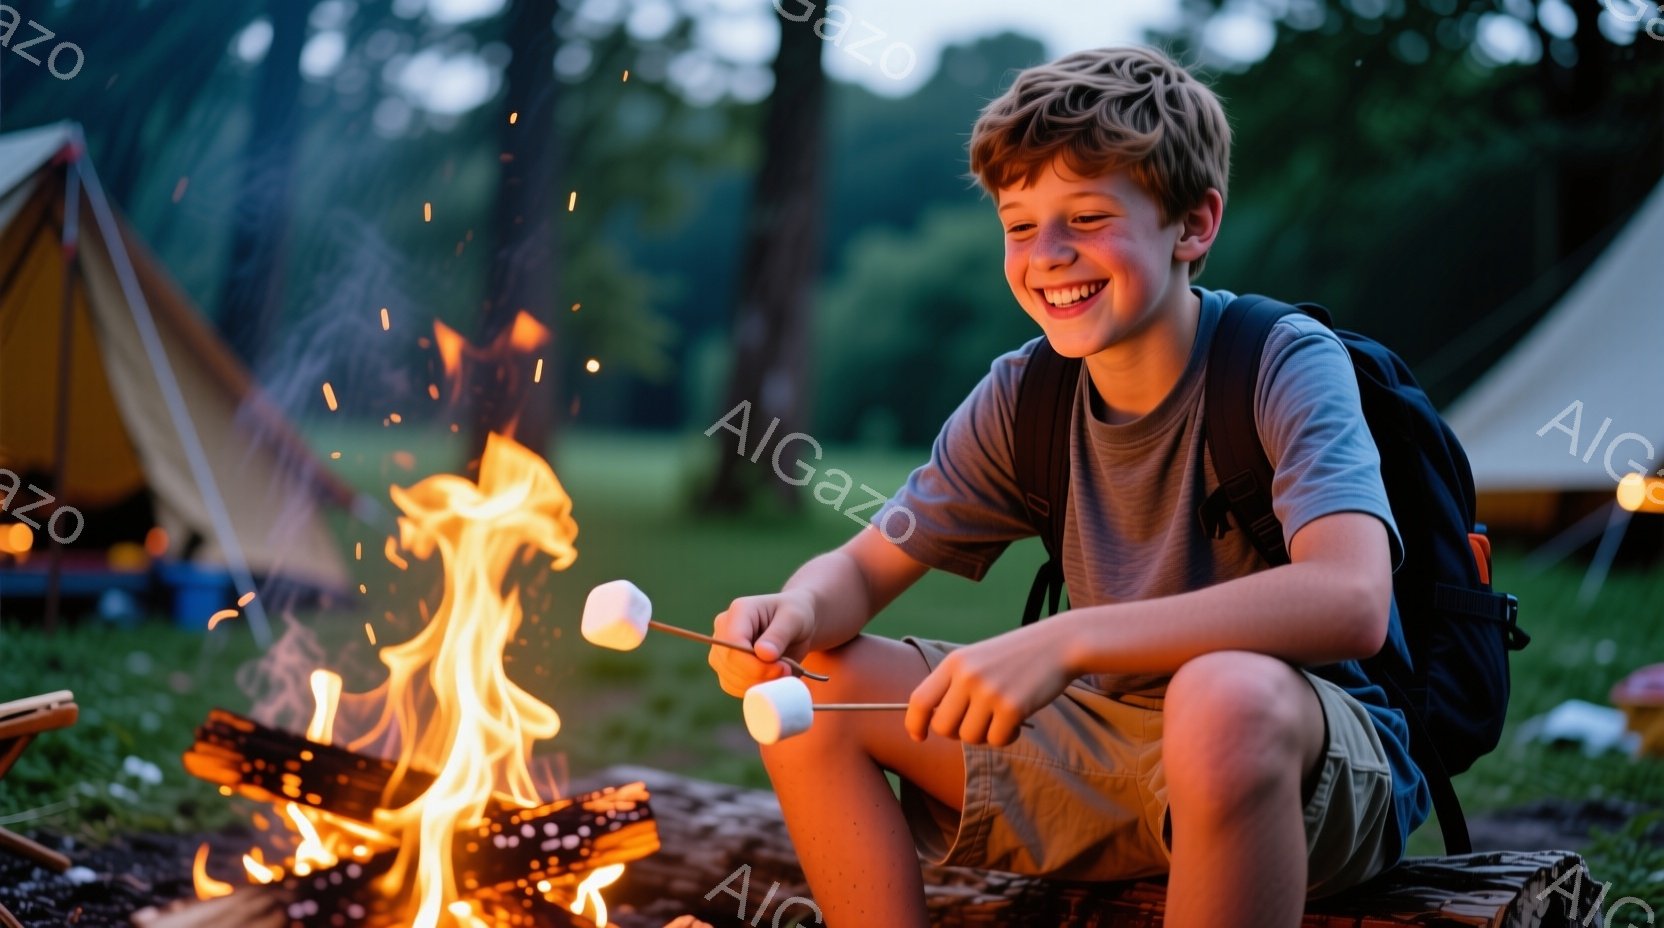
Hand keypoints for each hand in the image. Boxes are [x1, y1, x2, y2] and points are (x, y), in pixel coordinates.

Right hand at [708, 590, 817, 696]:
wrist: (795, 626)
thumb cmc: (795, 616)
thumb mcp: (794, 618)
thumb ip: (779, 634)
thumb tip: (763, 654)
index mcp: (739, 611)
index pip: (734, 643)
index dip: (755, 663)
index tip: (783, 668)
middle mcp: (723, 630)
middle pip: (730, 664)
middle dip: (760, 675)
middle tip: (787, 671)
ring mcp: (721, 650)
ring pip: (730, 679)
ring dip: (758, 684)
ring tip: (782, 673)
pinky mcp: (725, 667)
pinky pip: (732, 687)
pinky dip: (754, 689)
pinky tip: (771, 679)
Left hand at [906, 618, 1077, 745]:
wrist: (1059, 643)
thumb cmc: (1016, 657)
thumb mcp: (979, 660)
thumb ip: (956, 686)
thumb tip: (936, 724)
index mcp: (955, 662)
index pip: (920, 699)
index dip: (914, 723)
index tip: (918, 736)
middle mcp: (968, 676)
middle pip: (943, 727)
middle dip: (957, 733)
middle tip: (977, 724)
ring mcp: (989, 691)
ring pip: (969, 737)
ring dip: (985, 736)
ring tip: (1001, 718)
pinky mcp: (1012, 707)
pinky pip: (996, 741)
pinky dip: (1006, 737)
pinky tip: (1018, 722)